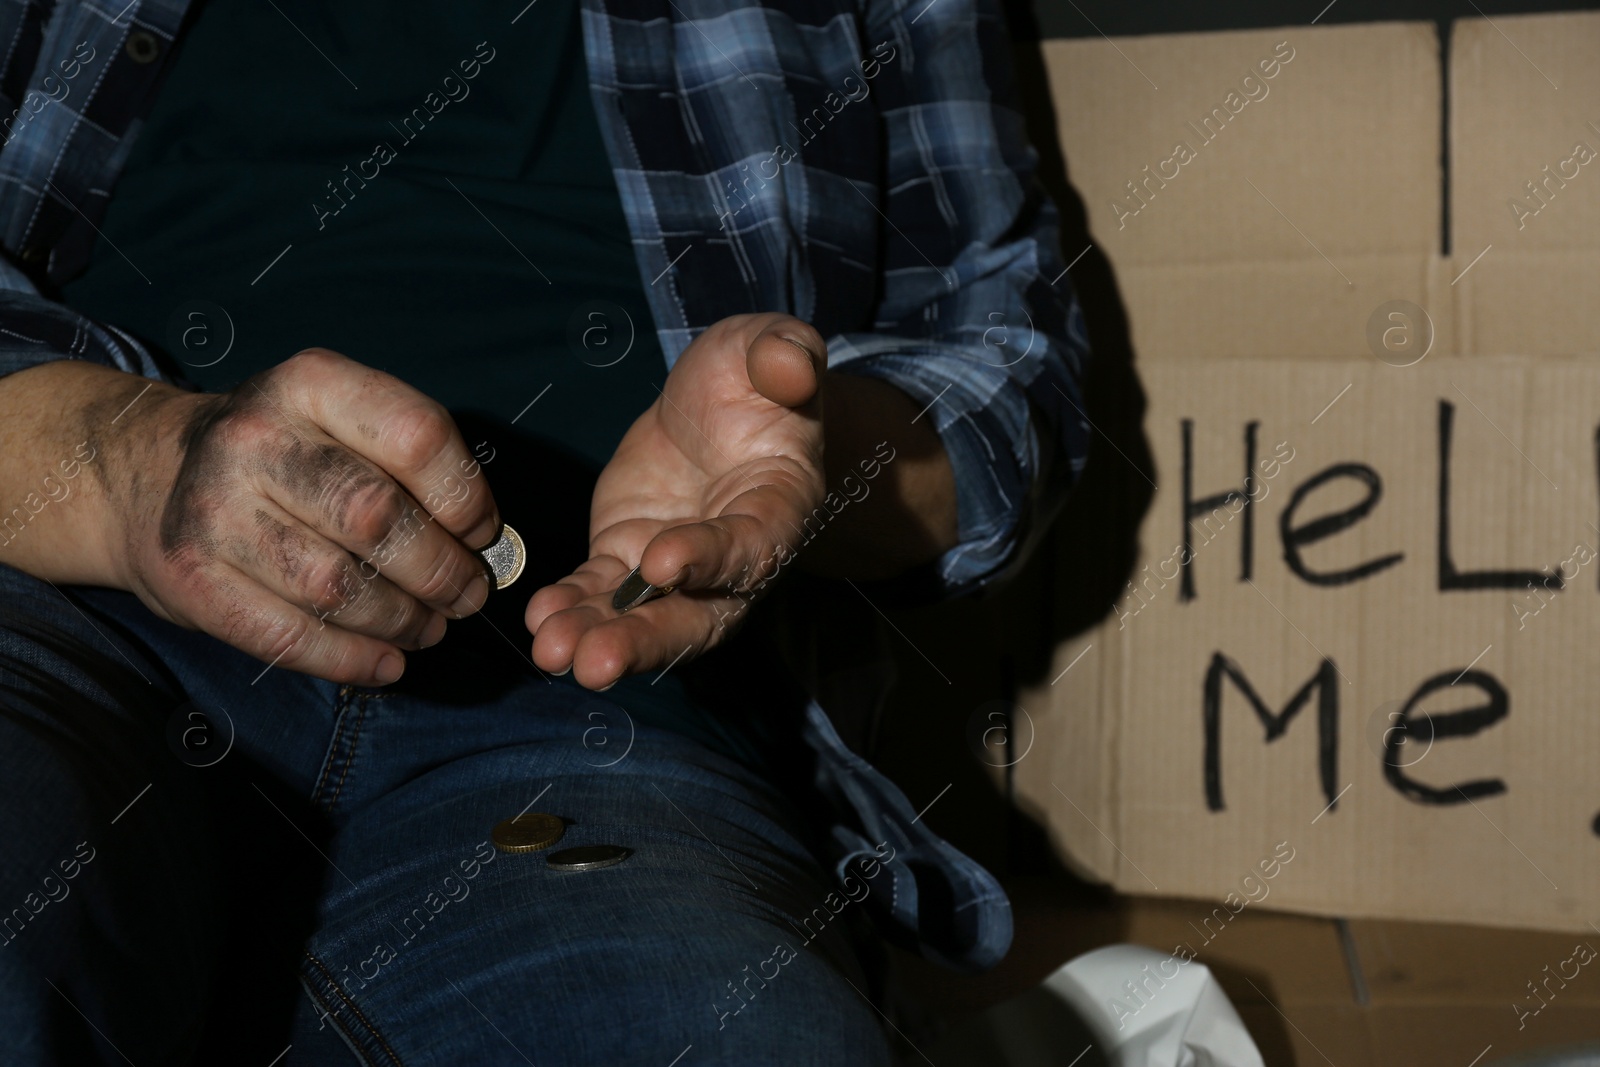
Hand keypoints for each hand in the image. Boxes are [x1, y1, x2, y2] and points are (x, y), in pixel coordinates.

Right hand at [108, 349, 500, 685]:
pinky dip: (351, 660)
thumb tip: (483, 542)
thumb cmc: (280, 454)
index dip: (464, 496)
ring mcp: (214, 510)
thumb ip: (407, 462)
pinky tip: (386, 663)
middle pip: (376, 517)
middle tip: (467, 594)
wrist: (144, 473)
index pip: (415, 436)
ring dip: (403, 620)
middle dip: (441, 570)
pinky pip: (287, 636)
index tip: (482, 533)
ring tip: (430, 627)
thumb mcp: (336, 419)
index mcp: (309, 383)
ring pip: (336, 585)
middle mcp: (254, 438)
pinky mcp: (189, 579)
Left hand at [524, 313, 827, 689]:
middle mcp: (733, 557)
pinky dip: (573, 607)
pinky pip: (602, 591)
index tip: (659, 564)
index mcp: (780, 508)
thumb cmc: (755, 377)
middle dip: (646, 640)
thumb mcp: (771, 347)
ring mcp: (676, 564)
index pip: (750, 546)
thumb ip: (786, 354)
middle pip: (697, 614)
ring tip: (554, 650)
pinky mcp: (628, 556)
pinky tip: (542, 619)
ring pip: (644, 617)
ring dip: (600, 638)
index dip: (708, 559)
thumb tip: (791, 365)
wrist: (718, 402)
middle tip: (597, 662)